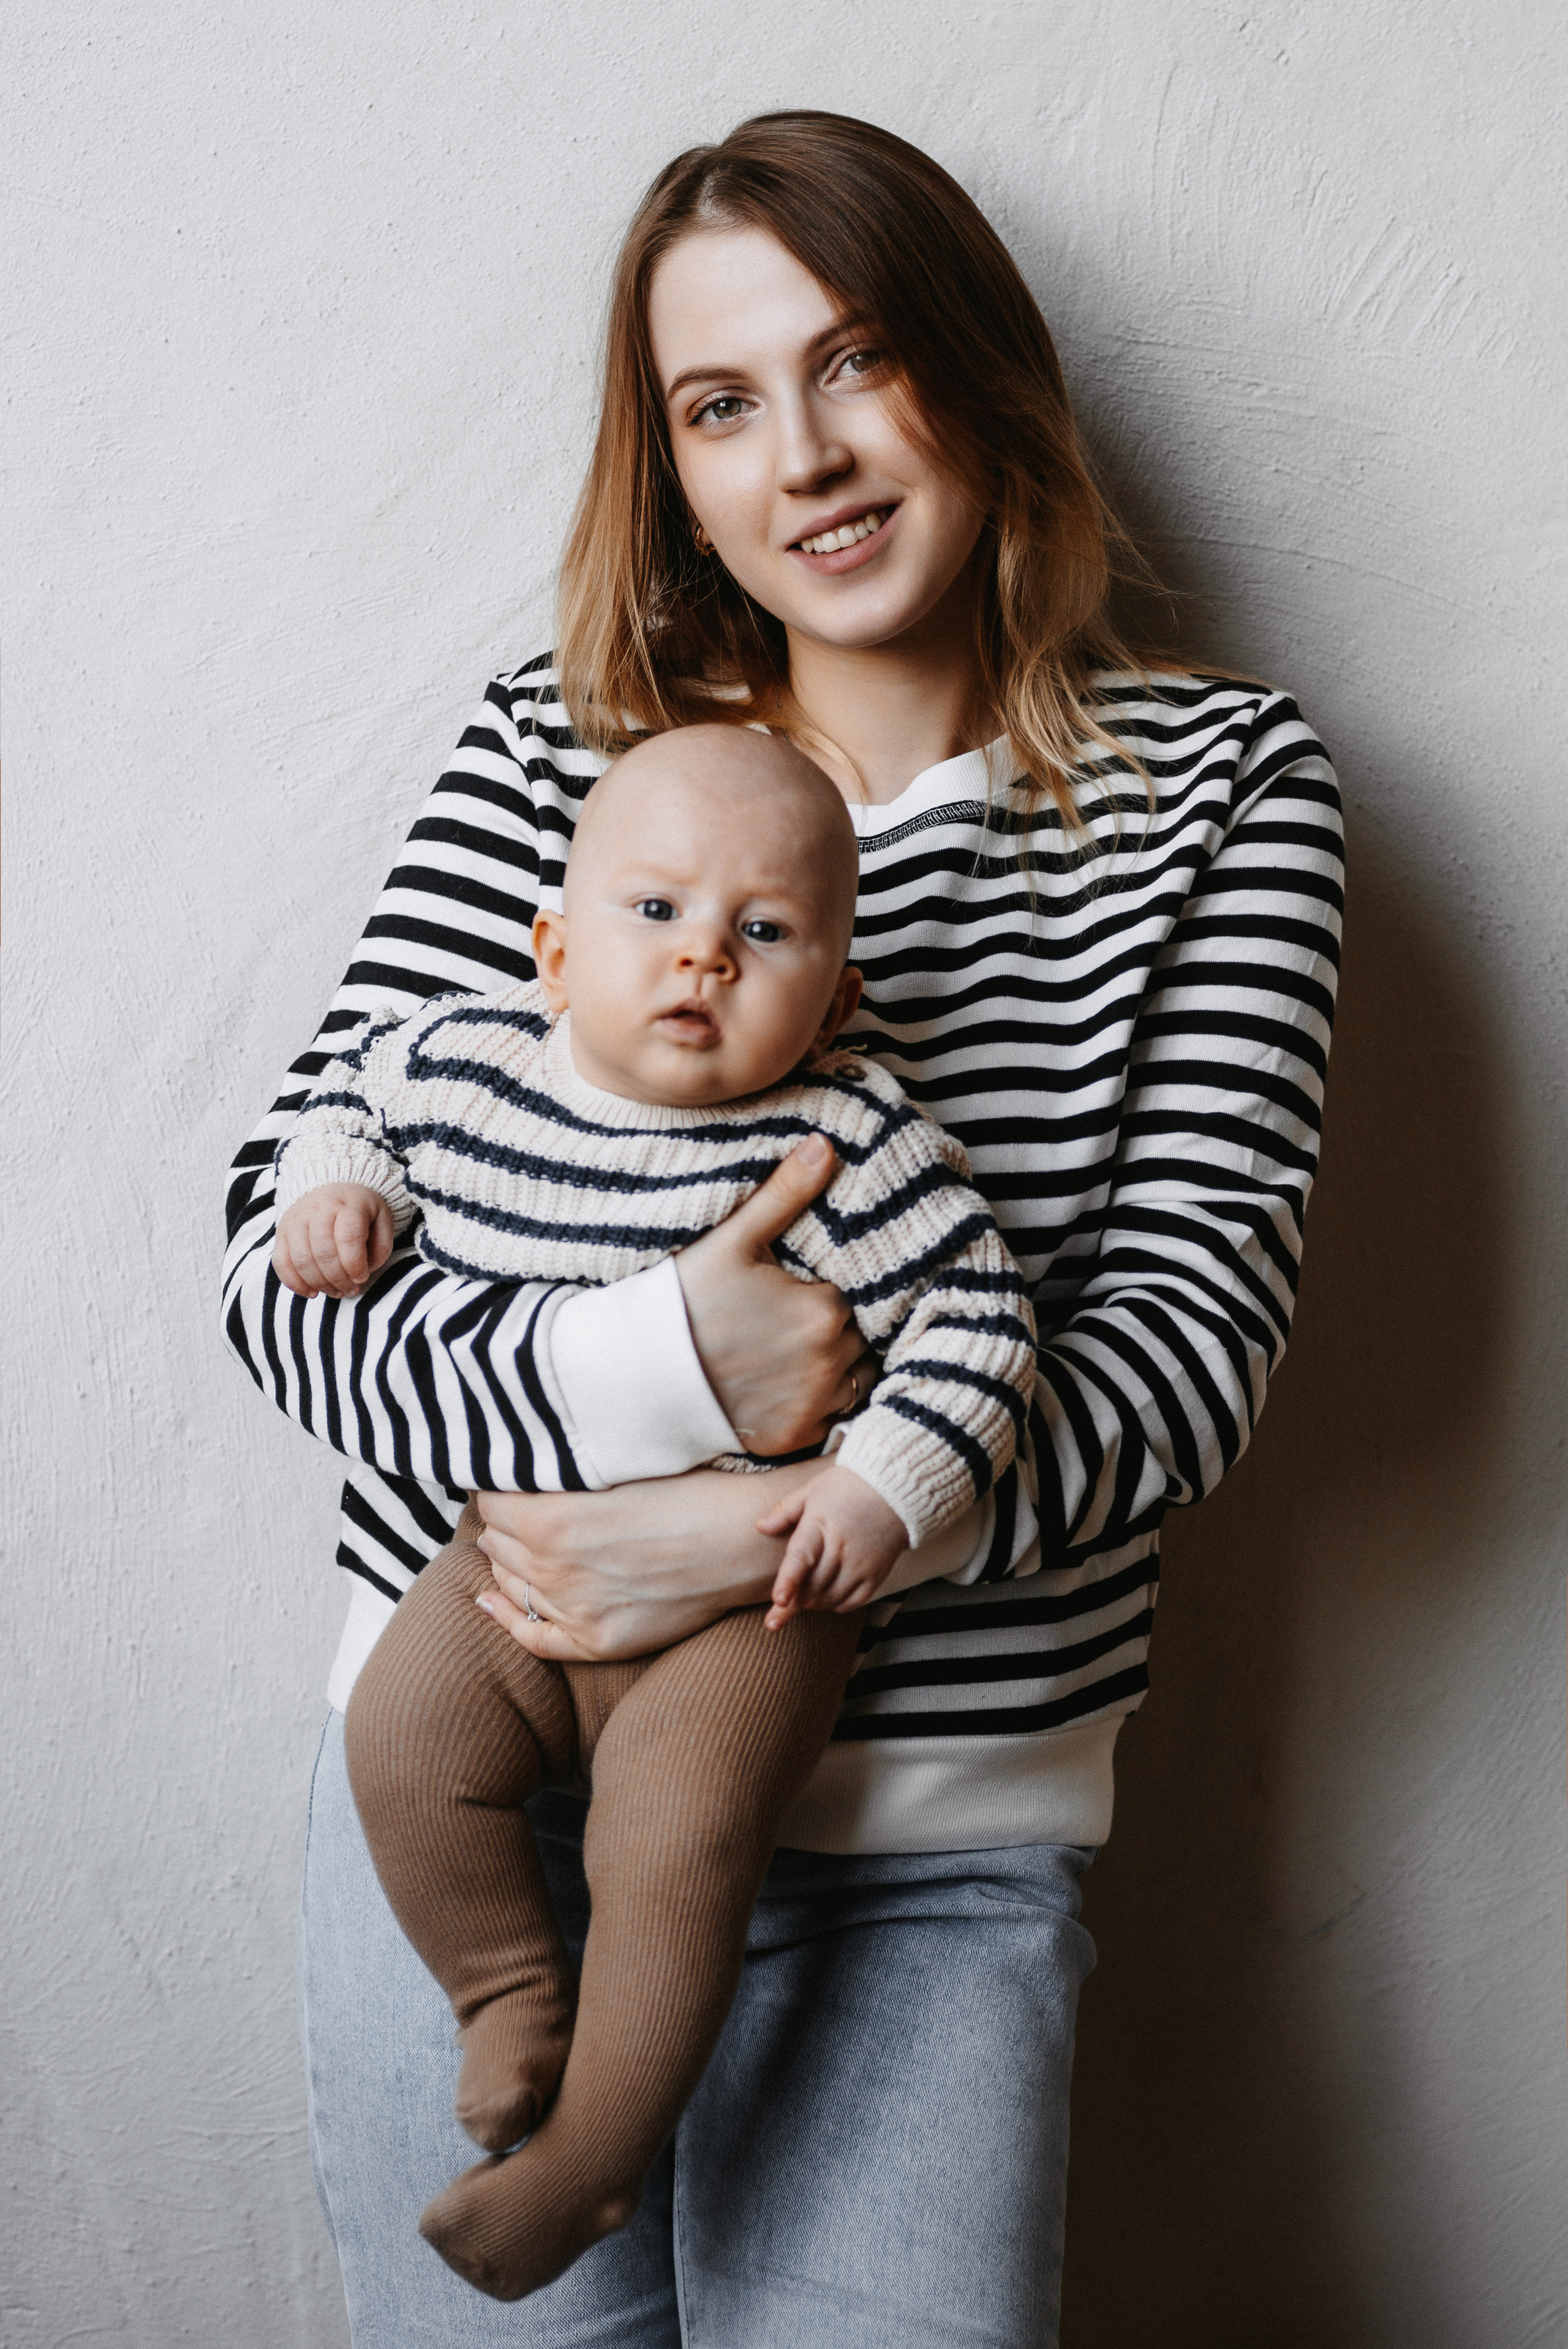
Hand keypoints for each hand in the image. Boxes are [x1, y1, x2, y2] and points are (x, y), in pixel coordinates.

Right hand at [274, 1183, 395, 1297]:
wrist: (331, 1187)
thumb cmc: (360, 1210)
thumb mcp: (382, 1220)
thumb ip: (380, 1247)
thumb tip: (363, 1272)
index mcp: (348, 1204)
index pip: (348, 1237)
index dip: (355, 1264)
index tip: (362, 1278)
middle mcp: (318, 1209)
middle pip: (323, 1252)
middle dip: (338, 1279)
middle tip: (350, 1290)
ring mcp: (296, 1220)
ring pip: (301, 1260)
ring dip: (320, 1284)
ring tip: (335, 1291)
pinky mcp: (282, 1232)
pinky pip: (281, 1262)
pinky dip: (294, 1283)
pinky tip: (311, 1292)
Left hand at [471, 1461, 830, 1662]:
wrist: (739, 1541)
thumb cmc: (687, 1490)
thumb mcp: (614, 1468)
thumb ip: (562, 1477)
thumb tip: (521, 1472)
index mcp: (550, 1519)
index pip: (491, 1503)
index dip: (497, 1488)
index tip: (508, 1479)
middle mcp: (552, 1569)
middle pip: (496, 1544)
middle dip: (501, 1525)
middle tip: (516, 1510)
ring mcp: (574, 1610)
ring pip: (510, 1585)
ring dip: (506, 1562)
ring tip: (513, 1545)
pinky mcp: (598, 1641)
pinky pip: (532, 1636)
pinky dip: (505, 1618)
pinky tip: (489, 1602)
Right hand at [675, 1136, 874, 1454]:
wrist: (639, 1375)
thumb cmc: (684, 1300)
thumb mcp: (734, 1239)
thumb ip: (786, 1192)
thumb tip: (827, 1144)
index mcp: (825, 1309)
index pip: (857, 1294)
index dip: (829, 1290)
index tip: (800, 1288)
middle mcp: (831, 1364)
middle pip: (860, 1338)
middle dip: (837, 1328)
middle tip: (792, 1320)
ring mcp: (814, 1407)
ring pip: (855, 1380)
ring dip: (836, 1368)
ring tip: (793, 1353)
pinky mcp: (794, 1439)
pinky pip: (831, 1420)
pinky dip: (816, 1405)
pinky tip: (783, 1387)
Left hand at [757, 1466, 906, 1626]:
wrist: (893, 1491)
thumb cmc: (847, 1488)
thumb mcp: (813, 1490)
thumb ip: (785, 1511)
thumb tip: (760, 1527)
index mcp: (820, 1525)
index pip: (802, 1557)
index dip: (790, 1580)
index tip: (779, 1600)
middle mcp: (842, 1547)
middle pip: (813, 1586)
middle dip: (791, 1606)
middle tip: (774, 1620)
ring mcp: (861, 1564)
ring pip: (830, 1598)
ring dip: (812, 1604)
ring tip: (802, 1599)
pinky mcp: (876, 1575)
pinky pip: (852, 1602)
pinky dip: (835, 1605)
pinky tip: (827, 1597)